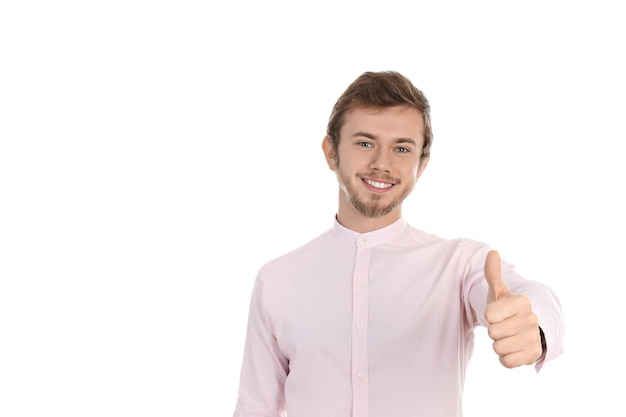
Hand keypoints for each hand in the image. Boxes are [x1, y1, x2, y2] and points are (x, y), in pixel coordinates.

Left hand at [484, 250, 542, 367]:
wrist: (525, 329)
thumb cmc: (506, 308)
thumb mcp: (498, 291)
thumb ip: (492, 273)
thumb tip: (493, 252)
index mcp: (521, 302)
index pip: (488, 315)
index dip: (489, 315)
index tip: (498, 313)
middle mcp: (531, 319)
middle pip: (493, 332)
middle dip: (494, 331)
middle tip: (503, 326)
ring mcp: (534, 338)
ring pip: (498, 348)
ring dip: (499, 345)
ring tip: (508, 336)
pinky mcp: (534, 355)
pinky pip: (507, 362)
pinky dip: (505, 358)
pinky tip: (513, 349)